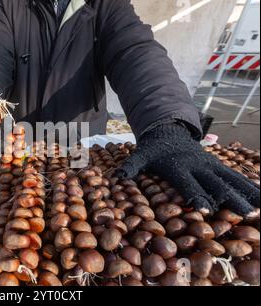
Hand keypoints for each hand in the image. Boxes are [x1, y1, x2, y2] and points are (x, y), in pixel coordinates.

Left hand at [115, 123, 259, 216]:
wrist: (168, 130)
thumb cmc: (153, 149)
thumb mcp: (140, 155)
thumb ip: (130, 166)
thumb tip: (116, 177)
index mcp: (178, 167)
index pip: (188, 184)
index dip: (197, 196)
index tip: (208, 209)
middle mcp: (197, 166)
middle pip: (215, 184)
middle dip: (230, 199)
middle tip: (246, 213)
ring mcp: (210, 165)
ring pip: (231, 179)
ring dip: (247, 193)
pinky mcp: (217, 165)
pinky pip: (236, 175)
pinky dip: (250, 185)